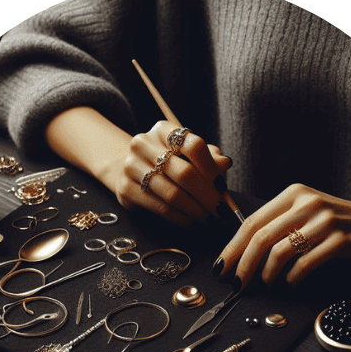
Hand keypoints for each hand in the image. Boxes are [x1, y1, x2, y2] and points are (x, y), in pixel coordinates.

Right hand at [46, 109, 232, 225]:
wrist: (132, 170)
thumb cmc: (168, 162)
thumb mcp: (188, 154)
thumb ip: (209, 158)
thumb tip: (224, 164)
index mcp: (163, 130)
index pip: (193, 146)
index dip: (211, 168)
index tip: (222, 187)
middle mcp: (143, 144)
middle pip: (184, 173)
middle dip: (207, 196)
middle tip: (220, 211)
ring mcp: (131, 166)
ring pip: (172, 194)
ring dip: (195, 211)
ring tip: (208, 219)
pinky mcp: (125, 188)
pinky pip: (159, 207)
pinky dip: (179, 218)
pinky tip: (190, 222)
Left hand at [214, 184, 350, 287]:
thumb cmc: (346, 226)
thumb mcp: (311, 215)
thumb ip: (282, 226)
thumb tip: (245, 255)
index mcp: (294, 194)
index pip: (252, 221)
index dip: (233, 247)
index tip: (222, 268)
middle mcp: (307, 202)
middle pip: (260, 237)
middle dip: (243, 265)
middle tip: (237, 284)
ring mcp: (324, 220)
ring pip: (279, 251)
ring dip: (266, 274)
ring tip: (265, 286)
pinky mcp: (340, 240)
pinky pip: (305, 263)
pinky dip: (293, 278)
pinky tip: (291, 285)